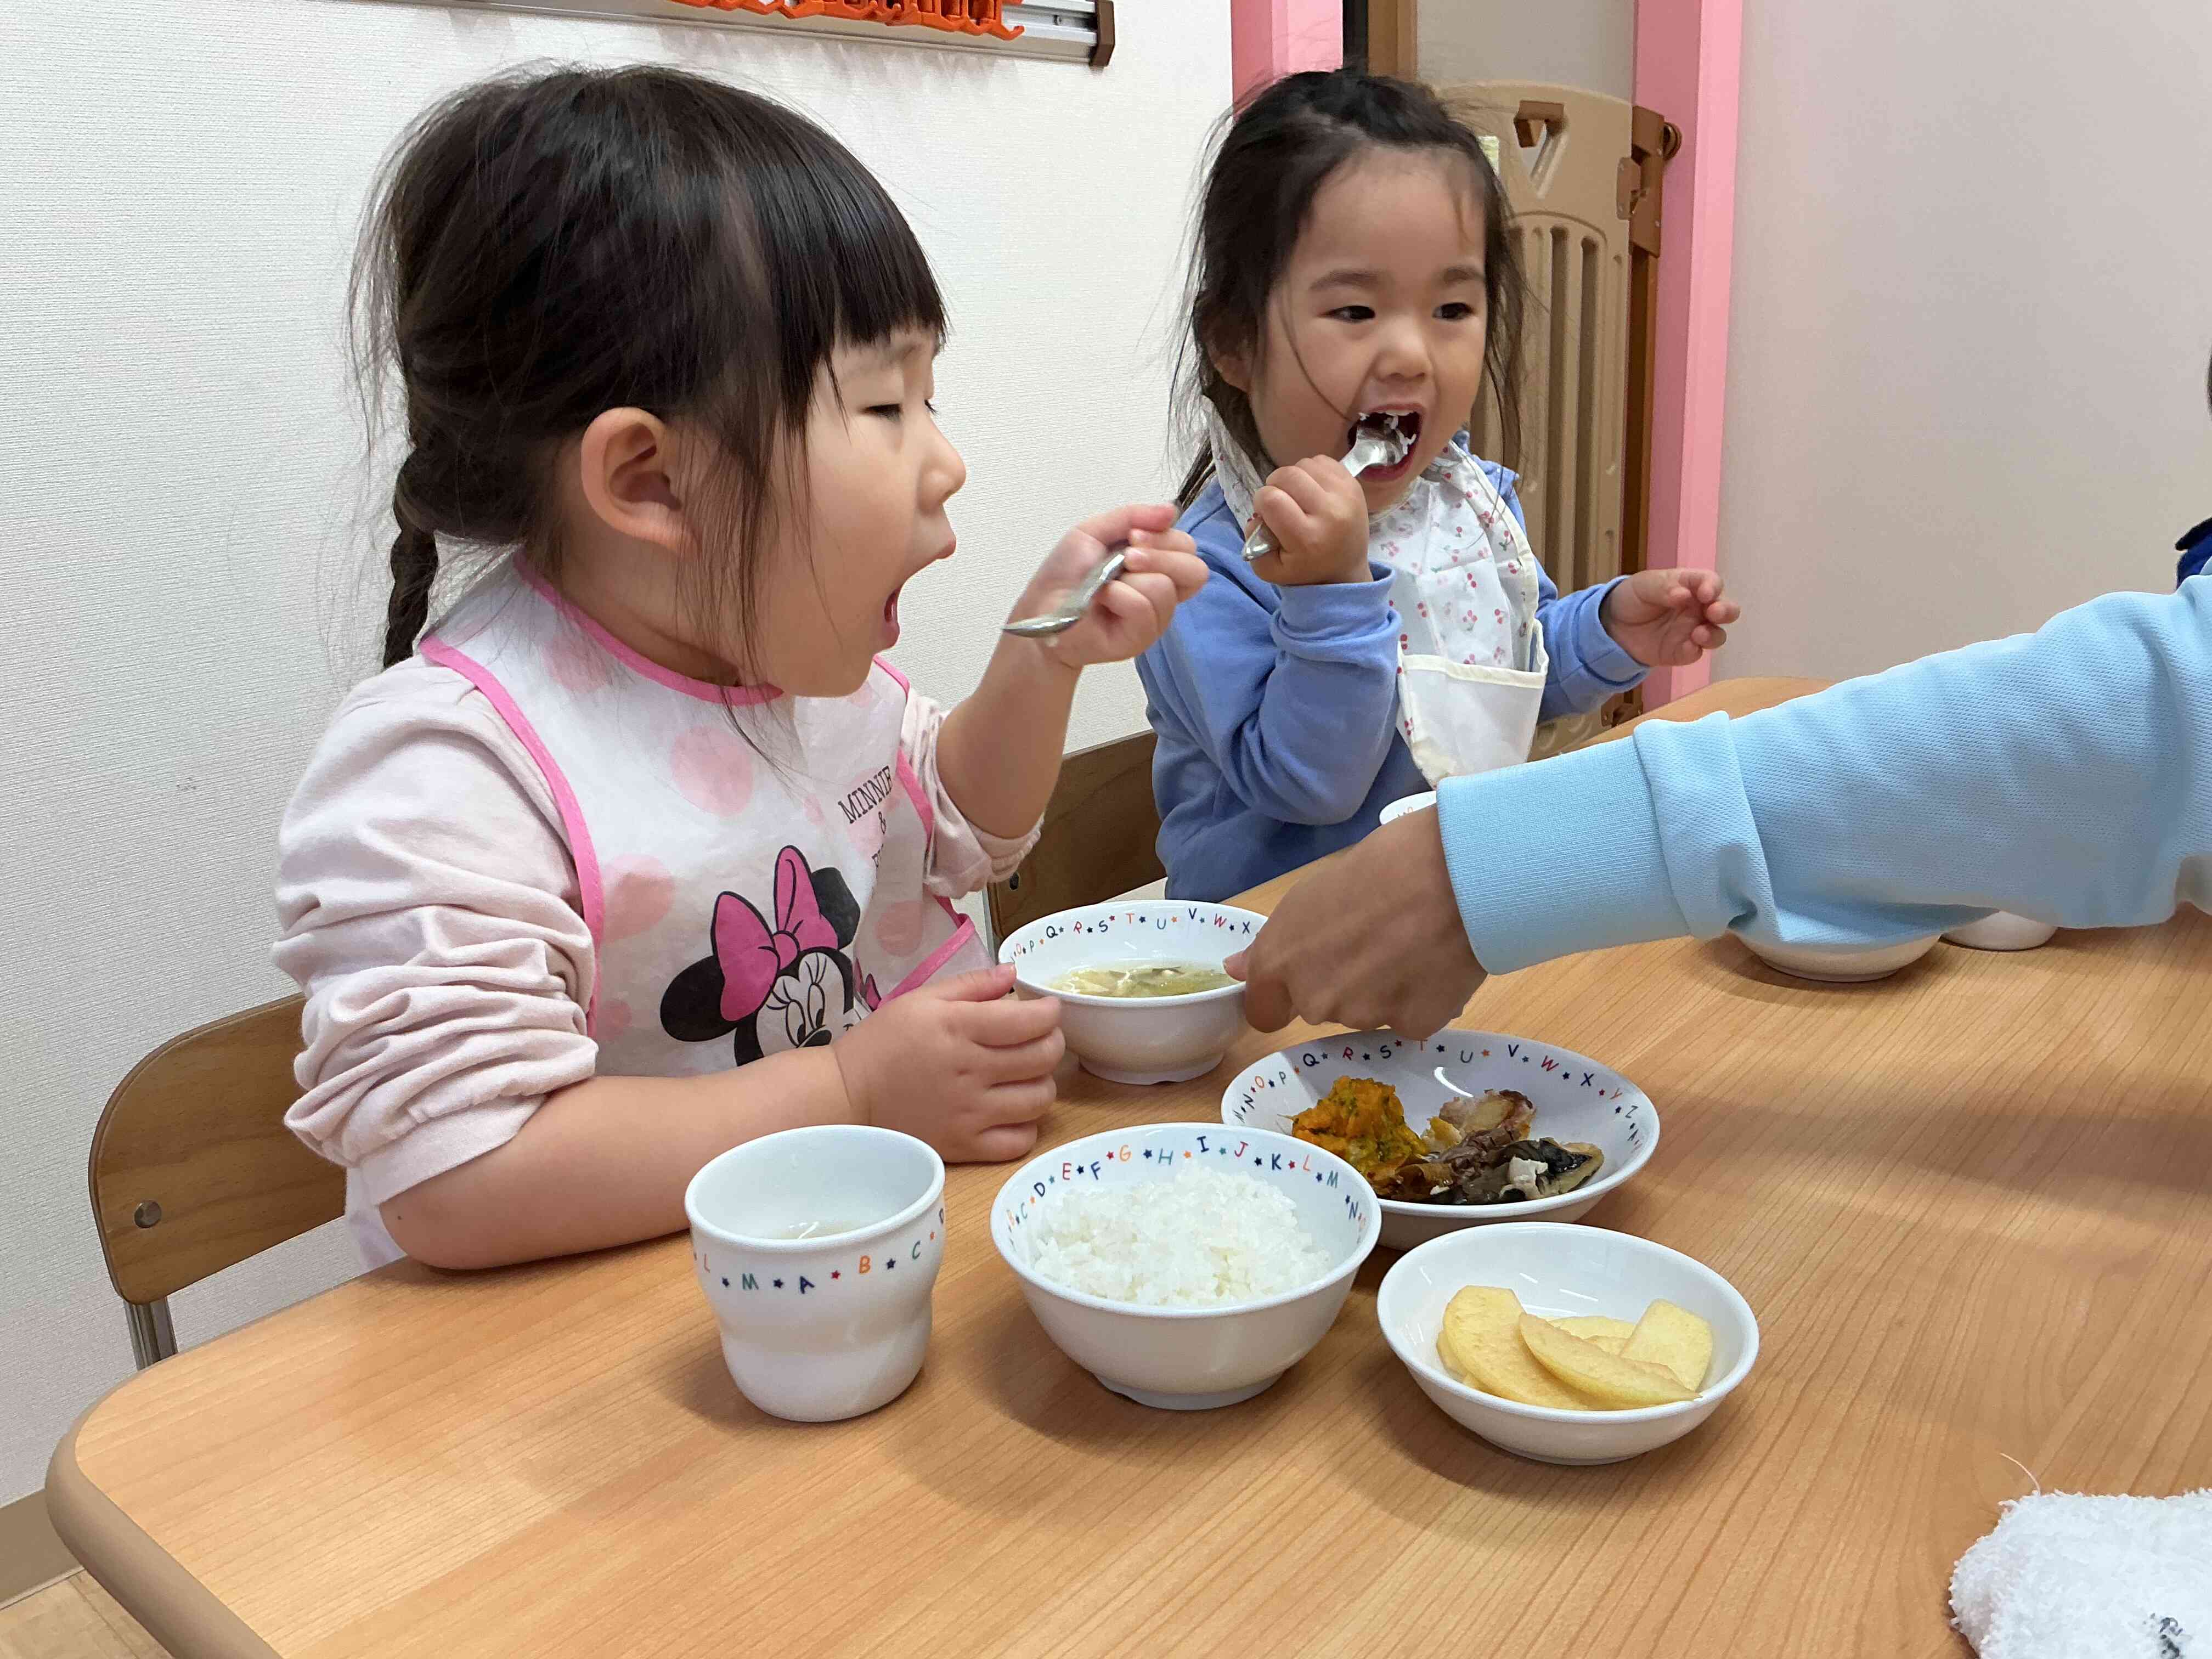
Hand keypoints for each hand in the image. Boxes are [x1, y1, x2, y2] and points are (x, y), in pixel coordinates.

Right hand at [833, 965, 1061, 1161]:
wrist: (847, 1096)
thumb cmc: (883, 1042)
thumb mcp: (920, 1000)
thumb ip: (972, 985)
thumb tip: (1014, 973)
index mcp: (959, 1028)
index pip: (1030, 1021)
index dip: (1050, 1012)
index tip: (1047, 1009)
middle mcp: (970, 1071)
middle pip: (1043, 1057)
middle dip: (1053, 1041)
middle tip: (1041, 1038)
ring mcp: (969, 1113)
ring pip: (1039, 1099)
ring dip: (1043, 1082)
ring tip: (1027, 1074)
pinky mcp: (965, 1146)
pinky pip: (1019, 1141)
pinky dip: (1026, 1125)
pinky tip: (1013, 1110)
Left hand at [1013, 505, 1208, 668]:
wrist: (1042, 606)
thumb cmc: (1067, 572)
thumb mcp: (1096, 531)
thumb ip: (1133, 516)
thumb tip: (1172, 509)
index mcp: (1157, 565)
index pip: (1188, 549)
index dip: (1167, 538)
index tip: (1133, 536)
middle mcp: (1162, 591)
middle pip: (1195, 570)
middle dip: (1159, 555)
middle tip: (1127, 558)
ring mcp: (1154, 618)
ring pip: (1166, 588)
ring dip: (1131, 579)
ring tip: (1106, 584)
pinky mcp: (1141, 639)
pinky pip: (1145, 608)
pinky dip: (1120, 598)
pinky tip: (1103, 602)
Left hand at [1225, 809, 1486, 1038]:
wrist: (1455, 873)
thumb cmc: (1381, 865)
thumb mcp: (1311, 892)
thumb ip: (1274, 941)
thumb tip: (1237, 966)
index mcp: (1281, 963)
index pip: (1263, 1011)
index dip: (1284, 993)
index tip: (1308, 971)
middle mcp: (1315, 999)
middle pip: (1320, 1007)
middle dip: (1340, 982)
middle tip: (1373, 940)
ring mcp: (1365, 1016)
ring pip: (1366, 1012)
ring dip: (1381, 989)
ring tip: (1410, 943)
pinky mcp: (1413, 1026)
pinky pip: (1408, 1018)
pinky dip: (1419, 998)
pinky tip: (1435, 960)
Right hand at [1248, 456, 1370, 586]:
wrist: (1346, 568)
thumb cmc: (1304, 568)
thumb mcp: (1269, 568)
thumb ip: (1253, 541)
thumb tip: (1257, 514)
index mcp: (1308, 539)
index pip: (1272, 499)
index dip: (1261, 501)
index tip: (1266, 513)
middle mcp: (1330, 514)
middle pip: (1287, 475)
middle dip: (1274, 484)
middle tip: (1279, 501)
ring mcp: (1345, 495)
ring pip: (1304, 464)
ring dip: (1293, 477)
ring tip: (1297, 496)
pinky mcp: (1354, 484)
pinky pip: (1322, 461)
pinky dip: (1311, 471)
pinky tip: (1312, 489)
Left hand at [1600, 568, 1739, 666]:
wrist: (1614, 625)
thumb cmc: (1634, 597)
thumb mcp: (1645, 585)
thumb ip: (1665, 587)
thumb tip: (1684, 595)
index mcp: (1692, 586)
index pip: (1711, 583)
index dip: (1713, 587)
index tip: (1705, 593)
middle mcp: (1699, 609)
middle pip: (1726, 610)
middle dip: (1726, 611)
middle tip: (1715, 612)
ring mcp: (1693, 631)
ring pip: (1717, 635)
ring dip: (1713, 635)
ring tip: (1699, 634)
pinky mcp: (1682, 651)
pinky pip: (1695, 653)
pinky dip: (1694, 651)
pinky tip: (1688, 647)